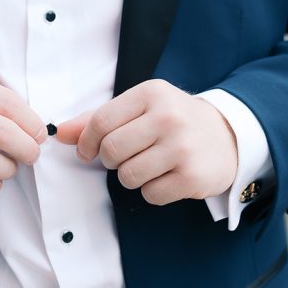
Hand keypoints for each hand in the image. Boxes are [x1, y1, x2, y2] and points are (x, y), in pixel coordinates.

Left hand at [56, 79, 237, 205]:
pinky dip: (153, 190)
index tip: (89, 151)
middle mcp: (168, 117)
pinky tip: (167, 176)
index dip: (87, 142)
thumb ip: (99, 119)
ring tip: (149, 164)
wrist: (228, 135)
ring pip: (128, 176)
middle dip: (110, 160)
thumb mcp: (141, 107)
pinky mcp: (192, 176)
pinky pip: (150, 194)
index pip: (101, 121)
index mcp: (152, 93)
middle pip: (111, 151)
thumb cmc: (174, 120)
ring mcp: (182, 147)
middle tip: (126, 157)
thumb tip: (59, 133)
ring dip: (131, 176)